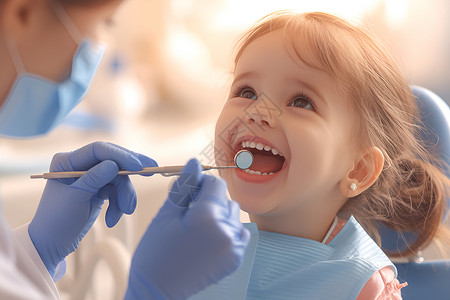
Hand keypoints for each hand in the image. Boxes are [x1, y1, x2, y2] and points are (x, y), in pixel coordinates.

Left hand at [28, 141, 156, 277]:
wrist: (52, 245)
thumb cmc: (56, 222)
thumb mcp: (75, 199)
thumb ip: (94, 179)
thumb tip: (113, 165)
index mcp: (67, 162)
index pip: (98, 150)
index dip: (120, 156)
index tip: (138, 167)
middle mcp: (79, 165)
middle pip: (113, 162)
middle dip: (128, 175)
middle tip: (151, 173)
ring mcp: (91, 177)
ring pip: (118, 178)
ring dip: (124, 196)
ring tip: (126, 212)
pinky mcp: (99, 190)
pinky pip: (117, 191)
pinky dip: (119, 205)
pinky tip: (112, 219)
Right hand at [125, 158, 249, 299]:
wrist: (157, 292)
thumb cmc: (156, 254)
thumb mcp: (166, 215)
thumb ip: (184, 186)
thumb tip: (194, 162)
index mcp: (207, 217)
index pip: (215, 184)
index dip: (201, 184)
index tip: (188, 193)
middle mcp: (226, 231)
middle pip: (226, 199)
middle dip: (209, 201)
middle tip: (188, 215)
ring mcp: (234, 247)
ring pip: (233, 214)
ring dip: (219, 215)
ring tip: (197, 229)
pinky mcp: (236, 259)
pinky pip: (239, 232)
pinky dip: (227, 231)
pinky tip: (208, 240)